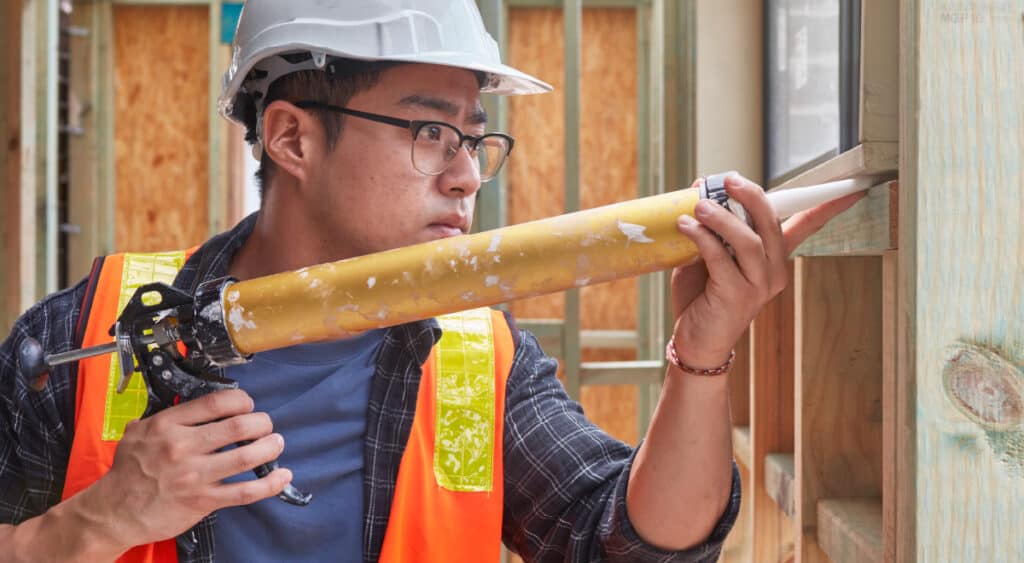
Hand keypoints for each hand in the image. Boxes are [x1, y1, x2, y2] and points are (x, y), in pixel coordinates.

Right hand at [81, 389, 291, 551]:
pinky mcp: (202, 500)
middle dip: (262, 423)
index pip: (215, 403)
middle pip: (239, 426)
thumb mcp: (138, 433)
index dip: (241, 400)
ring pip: (246, 456)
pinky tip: (281, 475)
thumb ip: (166, 417)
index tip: (247, 405)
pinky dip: (270, 483)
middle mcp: (182, 448)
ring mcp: (194, 476)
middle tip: (265, 425)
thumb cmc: (127, 473)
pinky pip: (245, 491)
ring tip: (276, 443)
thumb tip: (194, 406)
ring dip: (270, 447)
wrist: (113, 512)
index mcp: (167, 426)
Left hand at [670, 174, 865, 368]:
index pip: (806, 226)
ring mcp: (758, 285)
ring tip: (698, 206)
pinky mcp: (736, 295)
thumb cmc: (702, 297)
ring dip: (722, 218)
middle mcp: (773, 271)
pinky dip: (702, 238)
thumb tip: (701, 186)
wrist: (696, 342)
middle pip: (771, 224)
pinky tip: (686, 227)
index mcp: (773, 259)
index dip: (828, 206)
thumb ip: (710, 226)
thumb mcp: (707, 255)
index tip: (854, 188)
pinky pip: (721, 258)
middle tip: (727, 180)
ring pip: (748, 240)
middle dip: (752, 196)